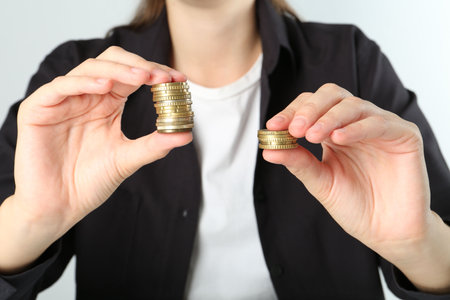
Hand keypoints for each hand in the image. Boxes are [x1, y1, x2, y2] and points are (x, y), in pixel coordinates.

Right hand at [1, 47, 190, 263]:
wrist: (60, 207)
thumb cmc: (89, 182)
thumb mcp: (127, 159)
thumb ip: (154, 145)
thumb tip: (186, 135)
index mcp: (107, 104)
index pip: (132, 76)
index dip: (154, 73)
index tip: (178, 79)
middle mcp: (87, 96)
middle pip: (111, 63)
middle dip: (138, 65)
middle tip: (160, 76)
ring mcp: (63, 100)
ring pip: (89, 69)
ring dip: (117, 70)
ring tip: (141, 78)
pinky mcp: (39, 109)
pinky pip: (60, 86)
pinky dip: (83, 82)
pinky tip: (105, 87)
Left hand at [264, 83, 431, 257]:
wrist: (386, 232)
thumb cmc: (354, 206)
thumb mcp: (320, 182)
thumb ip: (297, 162)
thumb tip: (267, 150)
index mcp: (333, 131)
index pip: (310, 106)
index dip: (291, 112)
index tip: (273, 126)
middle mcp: (355, 123)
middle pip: (331, 95)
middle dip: (309, 109)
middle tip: (295, 129)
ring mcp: (380, 126)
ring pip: (353, 105)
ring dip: (329, 117)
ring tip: (311, 136)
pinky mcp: (404, 135)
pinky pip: (379, 122)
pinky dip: (357, 128)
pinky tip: (338, 139)